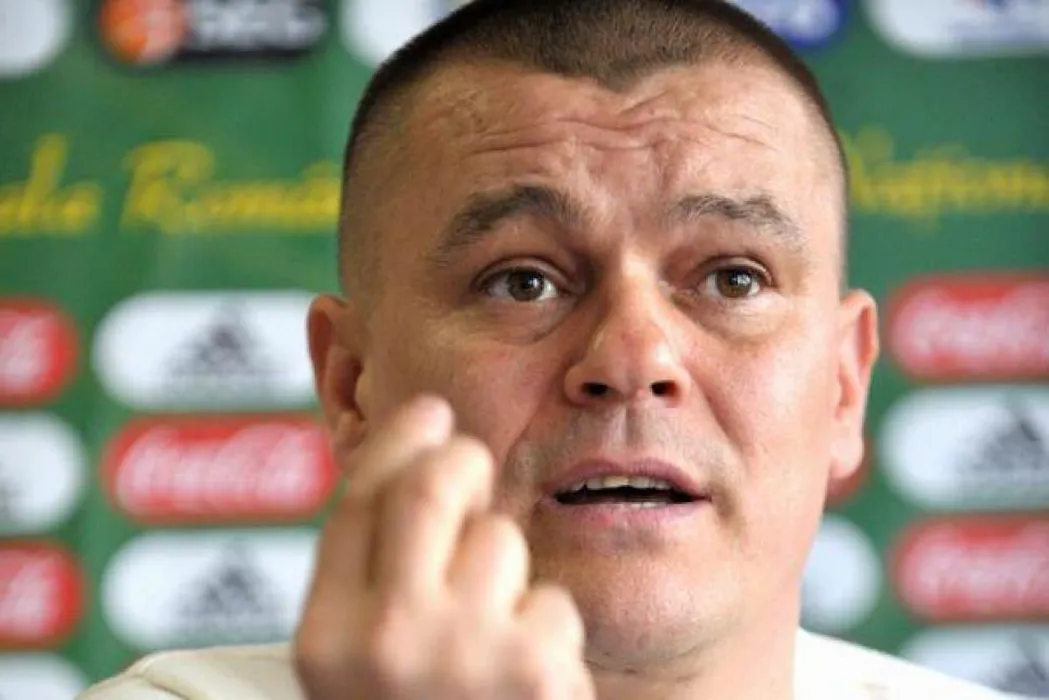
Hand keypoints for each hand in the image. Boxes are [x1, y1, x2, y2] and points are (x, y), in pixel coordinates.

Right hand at [294, 396, 594, 699]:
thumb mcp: (358, 662)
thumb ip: (373, 578)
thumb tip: (423, 460)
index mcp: (327, 640)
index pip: (358, 503)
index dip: (399, 441)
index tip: (429, 411)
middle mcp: (386, 641)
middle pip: (429, 488)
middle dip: (461, 463)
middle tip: (474, 470)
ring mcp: (466, 655)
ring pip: (500, 540)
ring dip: (505, 572)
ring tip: (495, 633)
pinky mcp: (539, 673)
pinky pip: (552, 601)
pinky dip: (545, 630)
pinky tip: (528, 676)